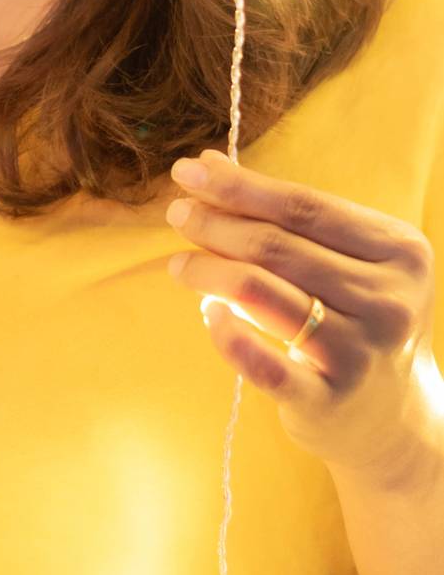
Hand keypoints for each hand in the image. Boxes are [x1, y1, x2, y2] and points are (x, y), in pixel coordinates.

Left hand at [164, 148, 439, 488]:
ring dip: (209, 271)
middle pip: (277, 246)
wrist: (388, 410)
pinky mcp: (328, 400)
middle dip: (215, 224)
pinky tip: (207, 313)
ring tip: (180, 264)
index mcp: (398, 251)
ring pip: (262, 293)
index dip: (239, 186)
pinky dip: (225, 333)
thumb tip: (207, 164)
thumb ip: (283, 214)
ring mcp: (360, 353)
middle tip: (176, 213)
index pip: (303, 206)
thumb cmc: (352, 313)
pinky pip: (261, 363)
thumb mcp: (340, 257)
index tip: (189, 172)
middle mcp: (388, 300)